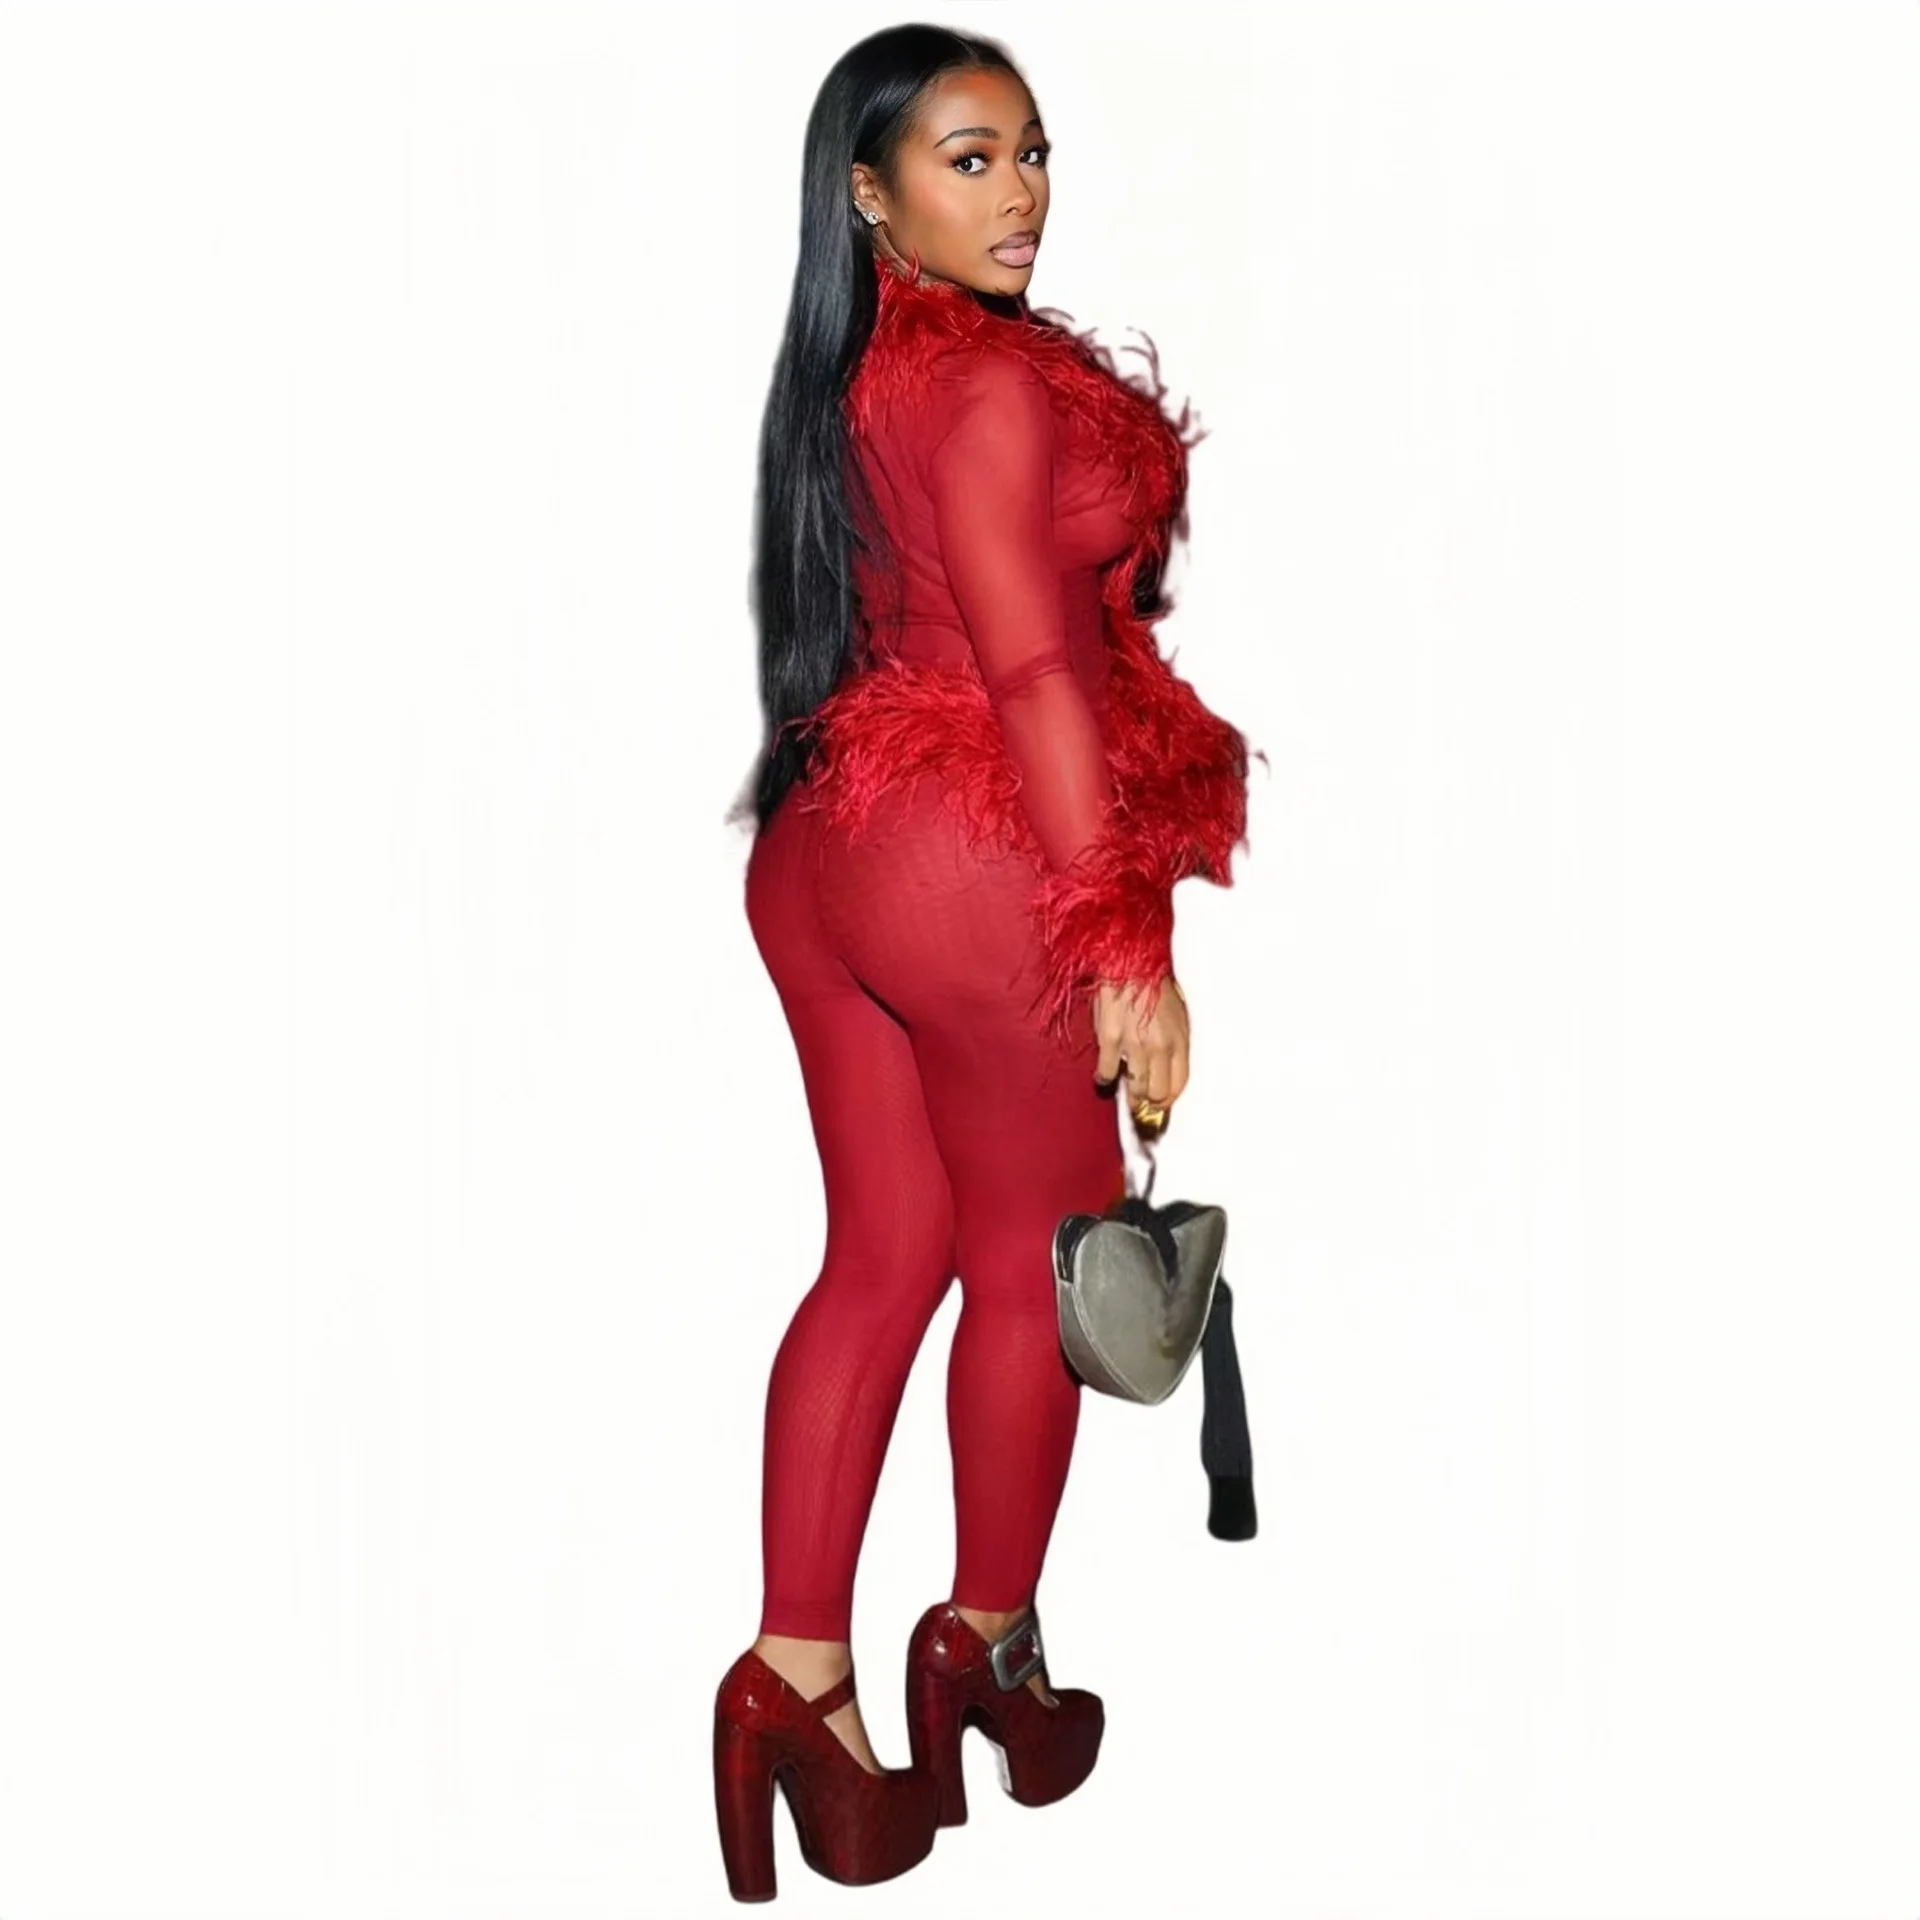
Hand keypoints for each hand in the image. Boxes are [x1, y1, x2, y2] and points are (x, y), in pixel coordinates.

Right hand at [1092, 975, 1189, 1113]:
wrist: (1127, 961)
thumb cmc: (1150, 982)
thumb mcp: (1176, 1013)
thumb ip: (1173, 1042)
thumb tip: (1166, 1066)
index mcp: (1178, 1039)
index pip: (1179, 1083)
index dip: (1169, 1099)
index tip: (1162, 1104)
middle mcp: (1159, 1046)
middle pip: (1158, 1092)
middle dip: (1150, 1102)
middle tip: (1142, 1103)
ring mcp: (1134, 1046)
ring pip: (1135, 1089)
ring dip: (1129, 1094)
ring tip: (1125, 1092)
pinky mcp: (1109, 1040)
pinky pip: (1107, 1073)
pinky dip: (1104, 1078)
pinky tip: (1105, 1075)